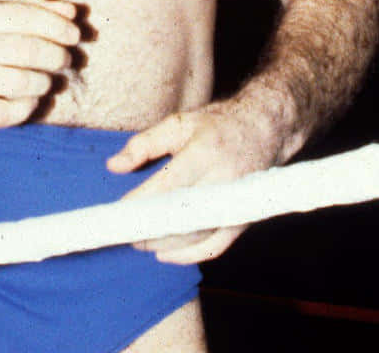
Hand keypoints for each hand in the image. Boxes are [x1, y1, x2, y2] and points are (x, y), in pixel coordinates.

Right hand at [0, 0, 80, 128]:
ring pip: (20, 83)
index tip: (75, 35)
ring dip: (44, 82)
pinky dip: (26, 108)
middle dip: (57, 56)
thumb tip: (71, 10)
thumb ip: (29, 8)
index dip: (58, 26)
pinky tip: (30, 100)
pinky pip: (5, 113)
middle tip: (65, 60)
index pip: (26, 17)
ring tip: (47, 80)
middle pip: (28, 51)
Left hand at [106, 97, 285, 262]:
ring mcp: (235, 202)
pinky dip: (190, 255)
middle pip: (182, 215)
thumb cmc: (218, 125)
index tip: (121, 212)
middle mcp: (223, 179)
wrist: (265, 129)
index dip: (143, 202)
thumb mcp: (179, 123)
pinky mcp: (242, 217)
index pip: (169, 184)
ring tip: (142, 243)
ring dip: (167, 244)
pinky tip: (167, 252)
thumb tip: (114, 166)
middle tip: (127, 234)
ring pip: (197, 235)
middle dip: (152, 229)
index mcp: (205, 152)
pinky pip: (216, 245)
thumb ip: (144, 144)